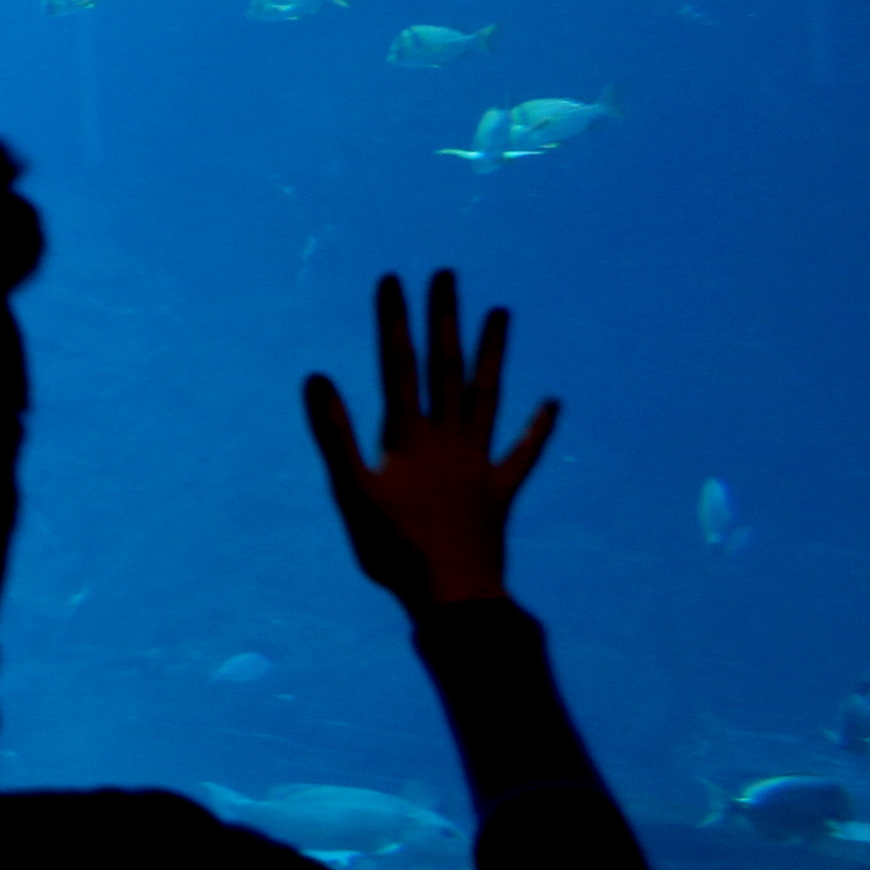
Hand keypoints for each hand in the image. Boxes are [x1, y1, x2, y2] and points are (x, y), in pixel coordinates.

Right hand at [301, 269, 559, 610]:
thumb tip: (317, 378)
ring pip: (487, 396)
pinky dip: (538, 428)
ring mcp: (479, 463)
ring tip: (501, 312)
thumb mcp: (350, 491)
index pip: (398, 366)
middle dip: (444, 320)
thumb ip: (334, 433)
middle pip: (446, 368)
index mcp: (408, 438)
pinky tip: (552, 402)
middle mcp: (448, 439)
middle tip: (447, 275)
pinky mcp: (500, 491)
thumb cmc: (393, 550)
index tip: (393, 279)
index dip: (393, 322)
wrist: (453, 595)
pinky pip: (523, 453)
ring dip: (493, 354)